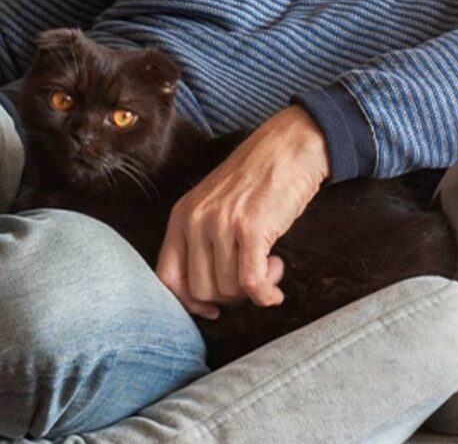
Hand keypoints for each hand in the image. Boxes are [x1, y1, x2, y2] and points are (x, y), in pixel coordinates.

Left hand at [156, 104, 329, 318]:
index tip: (213, 310)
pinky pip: (253, 283)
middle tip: (253, 278)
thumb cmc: (256, 181)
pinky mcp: (251, 229)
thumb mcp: (214, 205)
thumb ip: (202, 241)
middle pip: (202, 290)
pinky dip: (266, 295)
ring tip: (271, 266)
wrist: (289, 147)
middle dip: (230, 297)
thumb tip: (207, 297)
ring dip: (254, 289)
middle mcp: (196, 221)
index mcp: (181, 216)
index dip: (189, 303)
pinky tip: (275, 291)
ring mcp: (221, 224)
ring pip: (229, 289)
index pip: (167, 278)